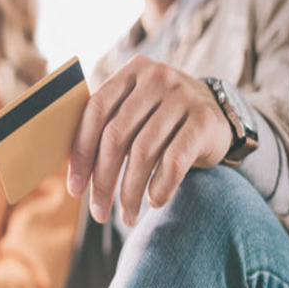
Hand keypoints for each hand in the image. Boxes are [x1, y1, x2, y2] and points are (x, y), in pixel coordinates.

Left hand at [67, 55, 232, 225]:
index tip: (75, 188)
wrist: (218, 115)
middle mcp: (156, 77)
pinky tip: (154, 202)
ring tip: (126, 216)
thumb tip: (70, 168)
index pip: (96, 111)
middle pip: (116, 135)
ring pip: (143, 152)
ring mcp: (183, 96)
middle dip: (103, 180)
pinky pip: (174, 161)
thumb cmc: (161, 119)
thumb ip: (106, 125)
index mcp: (131, 71)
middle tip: (98, 212)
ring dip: (130, 192)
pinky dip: (160, 187)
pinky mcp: (204, 121)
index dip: (81, 152)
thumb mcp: (134, 110)